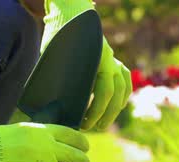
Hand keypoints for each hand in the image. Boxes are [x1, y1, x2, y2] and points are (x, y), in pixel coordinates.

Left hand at [40, 0, 131, 130]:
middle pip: (116, 94)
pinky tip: (116, 107)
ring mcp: (114, 60)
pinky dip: (123, 95)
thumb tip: (53, 108)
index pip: (104, 92)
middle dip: (106, 115)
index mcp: (97, 59)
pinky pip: (125, 80)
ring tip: (103, 123)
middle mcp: (110, 60)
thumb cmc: (59, 38)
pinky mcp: (114, 61)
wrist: (71, 14)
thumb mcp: (56, 58)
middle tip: (94, 129)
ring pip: (123, 89)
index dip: (96, 111)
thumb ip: (60, 78)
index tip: (84, 124)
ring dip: (115, 109)